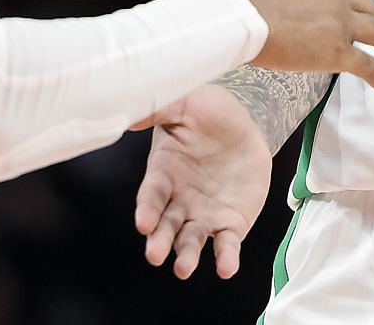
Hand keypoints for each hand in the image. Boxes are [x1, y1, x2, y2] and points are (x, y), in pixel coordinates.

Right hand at [134, 83, 273, 278]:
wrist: (244, 125)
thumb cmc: (207, 112)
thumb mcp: (185, 103)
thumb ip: (159, 109)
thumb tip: (129, 115)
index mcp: (163, 173)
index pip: (151, 196)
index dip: (146, 210)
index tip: (143, 223)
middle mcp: (178, 200)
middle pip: (165, 225)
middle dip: (159, 240)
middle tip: (155, 254)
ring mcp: (203, 214)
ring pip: (190, 240)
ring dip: (186, 256)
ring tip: (183, 269)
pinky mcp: (230, 223)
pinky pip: (226, 244)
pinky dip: (225, 257)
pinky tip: (225, 268)